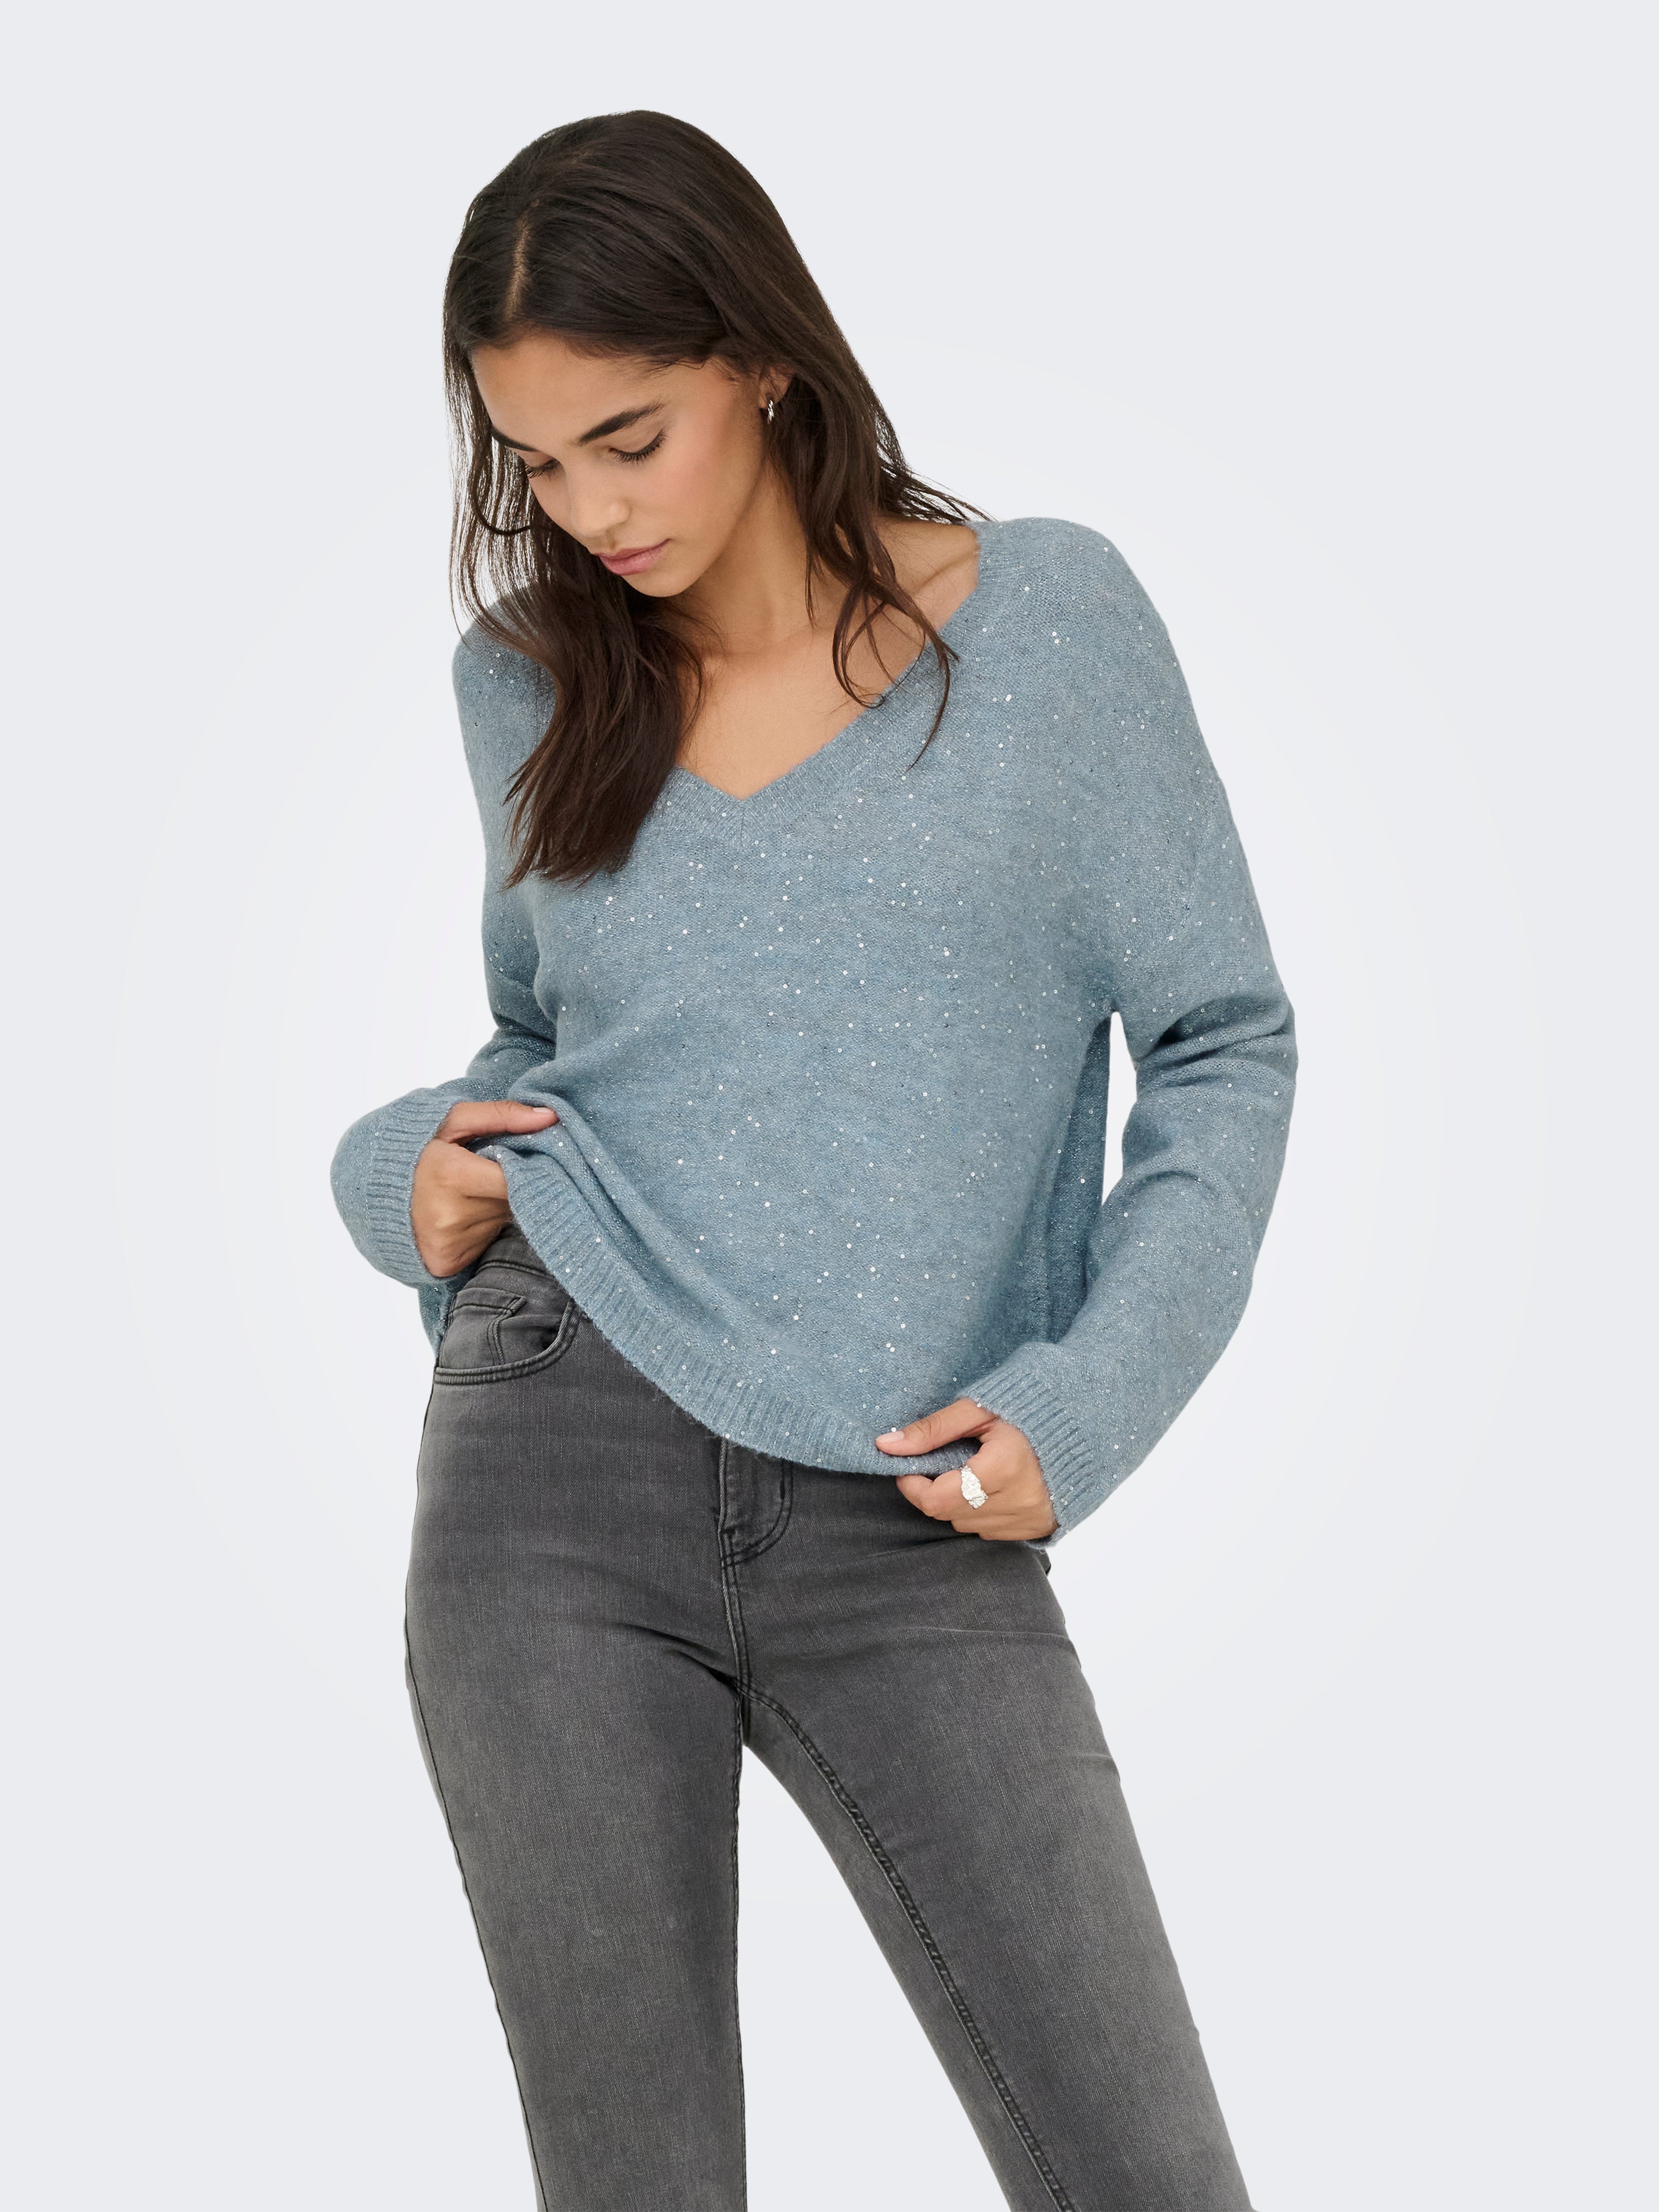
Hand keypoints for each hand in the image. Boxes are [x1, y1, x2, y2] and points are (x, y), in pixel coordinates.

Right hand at [410, 1099, 556, 1277]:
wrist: (371, 1194)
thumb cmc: (416, 1150)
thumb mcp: (452, 1121)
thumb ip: (501, 1115)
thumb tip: (550, 1117)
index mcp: (452, 1175)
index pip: (517, 1176)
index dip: (525, 1166)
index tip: (520, 1157)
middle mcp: (451, 1214)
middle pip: (512, 1200)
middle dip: (511, 1185)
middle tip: (489, 1172)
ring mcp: (449, 1242)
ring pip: (502, 1221)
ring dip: (498, 1206)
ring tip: (472, 1191)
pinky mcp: (447, 1262)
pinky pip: (487, 1241)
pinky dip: (484, 1226)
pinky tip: (463, 1214)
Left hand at [875, 1398, 1057, 1541]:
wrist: (1083, 1421)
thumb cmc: (1027, 1408)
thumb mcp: (976, 1409)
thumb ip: (932, 1429)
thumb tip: (886, 1446)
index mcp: (1002, 1468)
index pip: (936, 1499)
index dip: (913, 1485)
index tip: (910, 1466)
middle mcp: (1018, 1501)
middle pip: (948, 1514)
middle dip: (935, 1491)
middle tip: (941, 1463)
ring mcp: (1031, 1519)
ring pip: (967, 1525)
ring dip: (959, 1502)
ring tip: (973, 1470)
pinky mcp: (1039, 1527)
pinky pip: (991, 1530)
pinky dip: (982, 1511)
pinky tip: (993, 1485)